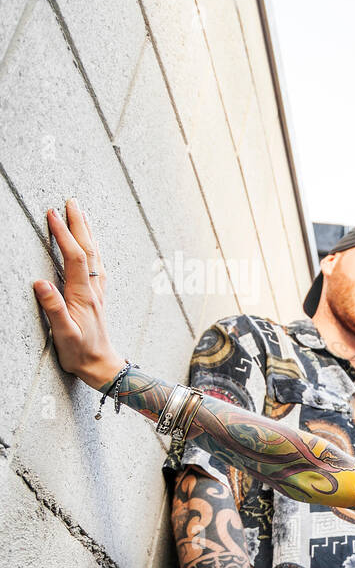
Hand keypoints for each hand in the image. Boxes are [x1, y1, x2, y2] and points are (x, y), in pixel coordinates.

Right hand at [32, 200, 126, 388]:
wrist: (102, 366)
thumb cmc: (81, 352)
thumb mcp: (63, 333)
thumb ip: (53, 308)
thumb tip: (40, 283)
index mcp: (83, 294)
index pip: (75, 257)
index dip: (64, 234)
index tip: (53, 214)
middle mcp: (93, 289)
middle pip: (89, 250)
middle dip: (79, 224)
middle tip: (71, 201)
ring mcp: (97, 292)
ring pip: (95, 256)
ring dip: (88, 232)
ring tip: (81, 213)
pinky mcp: (96, 297)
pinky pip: (97, 266)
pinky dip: (93, 249)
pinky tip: (92, 245)